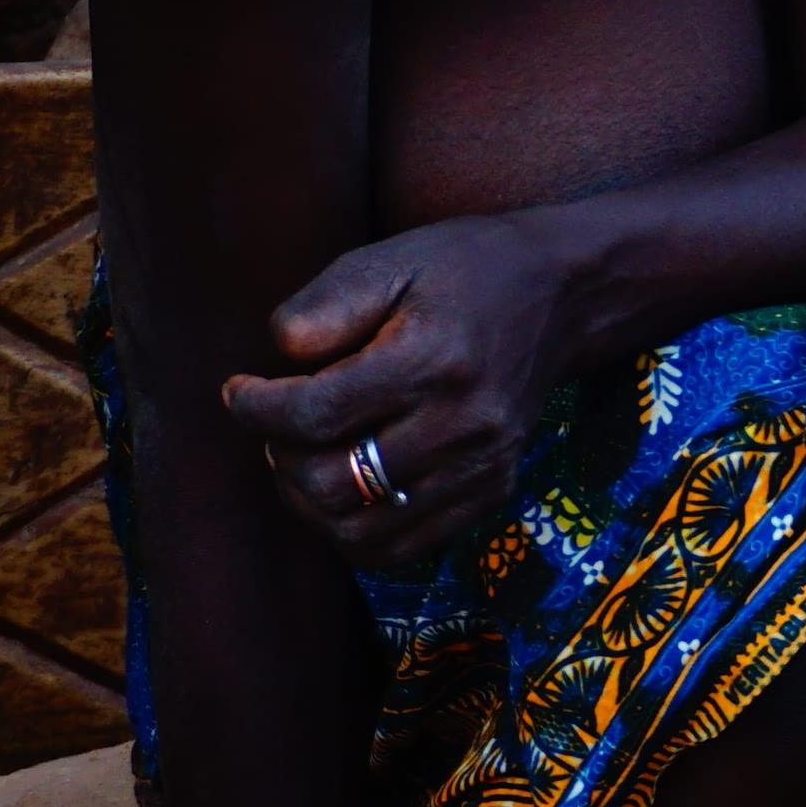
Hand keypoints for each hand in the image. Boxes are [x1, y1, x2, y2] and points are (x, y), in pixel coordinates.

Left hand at [213, 211, 587, 570]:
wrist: (564, 294)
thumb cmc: (463, 269)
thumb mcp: (388, 260)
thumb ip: (323, 305)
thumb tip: (277, 362)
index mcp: (431, 361)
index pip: (312, 415)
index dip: (255, 409)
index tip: (242, 391)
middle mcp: (461, 425)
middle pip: (329, 483)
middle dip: (280, 456)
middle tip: (278, 424)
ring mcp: (481, 466)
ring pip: (359, 530)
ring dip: (310, 502)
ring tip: (306, 458)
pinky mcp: (491, 489)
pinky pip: (402, 547)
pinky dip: (355, 531)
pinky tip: (345, 489)